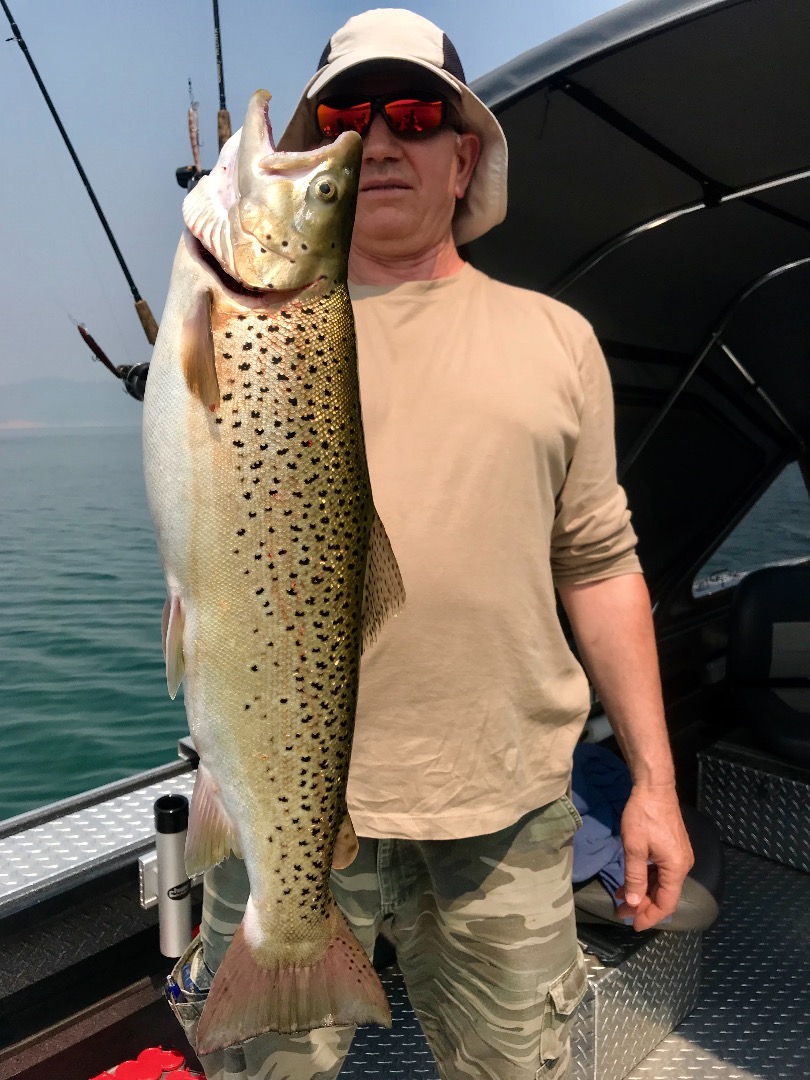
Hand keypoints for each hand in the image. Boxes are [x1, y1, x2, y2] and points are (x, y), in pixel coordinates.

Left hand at [615, 784, 693, 930]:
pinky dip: (646, 879)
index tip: (633, 925)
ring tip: (620, 898)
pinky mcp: (672, 848)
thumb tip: (633, 903)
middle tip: (621, 912)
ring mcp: (678, 856)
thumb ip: (634, 878)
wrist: (654, 787)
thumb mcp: (634, 848)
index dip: (650, 916)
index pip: (667, 903)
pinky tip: (630, 881)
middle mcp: (682, 865)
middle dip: (643, 905)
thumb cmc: (643, 816)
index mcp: (676, 868)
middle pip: (665, 895)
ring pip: (661, 883)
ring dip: (642, 892)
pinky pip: (660, 871)